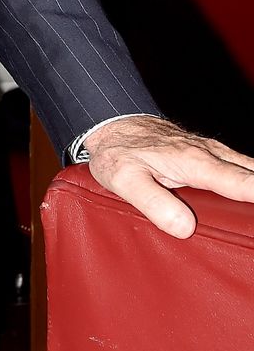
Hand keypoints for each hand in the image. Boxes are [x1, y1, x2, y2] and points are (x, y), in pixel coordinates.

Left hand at [85, 116, 253, 236]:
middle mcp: (212, 155)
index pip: (243, 184)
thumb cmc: (118, 153)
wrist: (112, 122)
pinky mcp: (212, 155)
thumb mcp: (124, 179)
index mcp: (195, 163)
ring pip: (251, 170)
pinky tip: (252, 195)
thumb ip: (153, 202)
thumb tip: (185, 227)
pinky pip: (243, 168)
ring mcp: (214, 153)